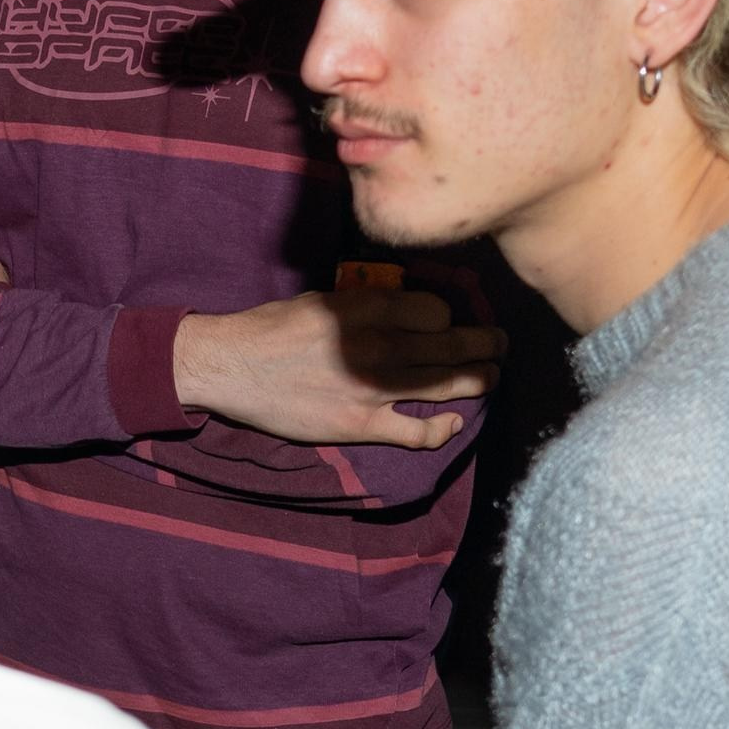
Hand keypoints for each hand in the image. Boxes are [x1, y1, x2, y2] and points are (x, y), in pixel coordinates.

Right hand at [170, 290, 500, 450]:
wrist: (229, 366)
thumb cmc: (270, 327)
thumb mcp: (321, 297)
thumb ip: (364, 303)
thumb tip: (401, 306)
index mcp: (366, 307)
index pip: (435, 310)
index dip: (449, 316)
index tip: (450, 321)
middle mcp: (377, 344)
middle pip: (452, 346)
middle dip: (484, 345)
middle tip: (499, 345)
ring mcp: (372, 387)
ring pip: (446, 384)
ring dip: (478, 380)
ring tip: (491, 377)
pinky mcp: (360, 423)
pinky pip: (416, 431)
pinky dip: (441, 429)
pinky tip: (451, 423)